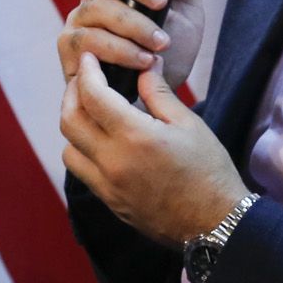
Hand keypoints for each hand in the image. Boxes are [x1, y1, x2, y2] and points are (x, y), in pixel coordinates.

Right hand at [58, 0, 206, 92]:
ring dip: (134, 25)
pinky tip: (145, 61)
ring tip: (161, 43)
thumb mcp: (187, 11)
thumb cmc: (168, 52)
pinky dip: (120, 51)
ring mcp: (78, 24)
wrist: (158, 101)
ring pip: (97, 8)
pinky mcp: (71, 54)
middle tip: (163, 2)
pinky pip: (89, 43)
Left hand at [59, 52, 246, 245]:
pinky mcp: (109, 201)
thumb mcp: (189, 124)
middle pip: (69, 120)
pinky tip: (100, 141)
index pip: (93, 96)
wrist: (213, 223)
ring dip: (73, 124)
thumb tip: (145, 67)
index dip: (87, 72)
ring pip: (68, 147)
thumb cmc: (208, 170)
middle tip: (84, 79)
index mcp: (134, 136)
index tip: (90, 59)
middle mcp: (112, 161)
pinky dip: (82, 150)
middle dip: (72, 94)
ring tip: (90, 110)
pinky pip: (81, 171)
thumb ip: (159, 94)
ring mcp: (107, 185)